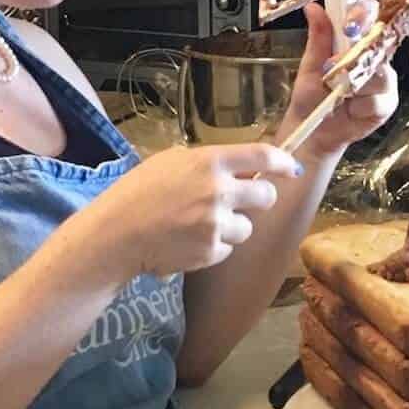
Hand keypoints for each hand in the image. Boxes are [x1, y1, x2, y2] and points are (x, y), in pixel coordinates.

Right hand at [97, 142, 301, 276]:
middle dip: (260, 199)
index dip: (283, 162)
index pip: (262, 156)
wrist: (117, 233)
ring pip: (247, 227)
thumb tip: (240, 171)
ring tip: (200, 224)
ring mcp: (216, 224)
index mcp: (209, 162)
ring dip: (232, 226)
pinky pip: (228, 248)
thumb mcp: (170, 161)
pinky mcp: (211, 251)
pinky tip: (189, 240)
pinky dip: (214, 246)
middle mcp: (219, 192)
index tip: (291, 168)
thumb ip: (208, 163)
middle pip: (267, 197)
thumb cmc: (138, 192)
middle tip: (241, 201)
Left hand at [277, 0, 399, 159]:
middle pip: (383, 38)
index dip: (363, 13)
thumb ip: (318, 37)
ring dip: (355, 81)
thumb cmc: (312, 95)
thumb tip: (313, 8)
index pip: (370, 14)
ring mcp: (384, 79)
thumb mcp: (310, 64)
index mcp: (358, 38)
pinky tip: (349, 108)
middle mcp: (375, 55)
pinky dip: (359, 104)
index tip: (348, 22)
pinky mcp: (387, 103)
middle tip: (336, 60)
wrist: (314, 130)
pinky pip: (378, 99)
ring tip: (335, 89)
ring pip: (381, 71)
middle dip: (361, 48)